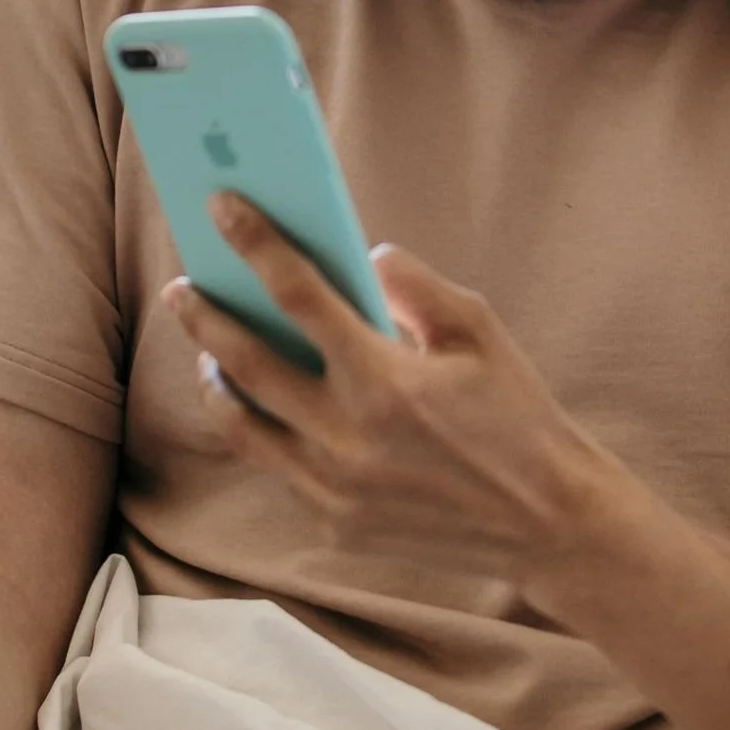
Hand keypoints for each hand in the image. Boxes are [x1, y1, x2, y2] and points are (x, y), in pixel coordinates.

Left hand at [162, 201, 627, 610]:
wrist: (547, 521)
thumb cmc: (518, 417)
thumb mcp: (480, 334)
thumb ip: (416, 287)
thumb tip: (363, 256)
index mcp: (385, 380)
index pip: (298, 295)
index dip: (255, 244)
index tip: (222, 208)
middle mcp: (347, 437)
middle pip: (243, 362)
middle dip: (204, 315)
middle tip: (183, 287)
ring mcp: (333, 487)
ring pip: (241, 425)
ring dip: (216, 380)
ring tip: (209, 352)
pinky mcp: (334, 521)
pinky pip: (277, 465)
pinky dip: (262, 428)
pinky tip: (262, 405)